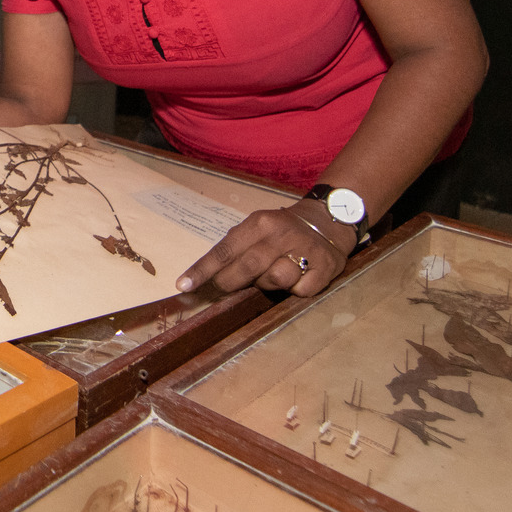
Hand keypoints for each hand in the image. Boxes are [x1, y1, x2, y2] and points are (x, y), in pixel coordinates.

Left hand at [176, 204, 352, 296]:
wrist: (328, 220)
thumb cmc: (281, 230)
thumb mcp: (257, 228)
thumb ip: (236, 248)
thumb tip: (208, 276)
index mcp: (260, 223)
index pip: (224, 250)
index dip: (203, 270)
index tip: (183, 285)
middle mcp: (281, 234)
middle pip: (247, 267)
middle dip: (230, 282)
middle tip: (224, 287)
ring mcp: (305, 250)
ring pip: (275, 280)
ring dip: (268, 284)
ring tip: (274, 273)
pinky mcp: (325, 267)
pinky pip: (300, 291)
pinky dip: (296, 290)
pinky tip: (299, 277)